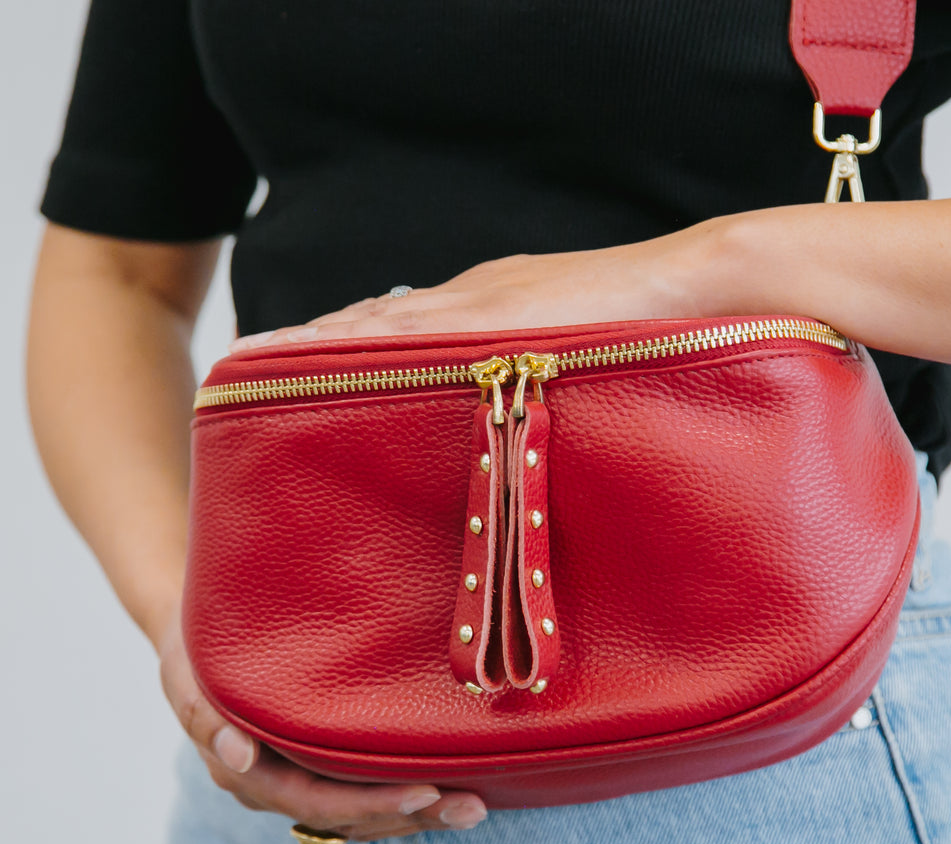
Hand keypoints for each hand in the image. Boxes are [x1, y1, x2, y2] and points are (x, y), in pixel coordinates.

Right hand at [155, 608, 488, 839]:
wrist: (196, 637)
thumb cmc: (195, 647)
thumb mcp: (188, 672)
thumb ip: (204, 713)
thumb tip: (237, 757)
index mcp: (245, 772)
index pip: (315, 801)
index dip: (370, 803)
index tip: (424, 793)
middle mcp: (274, 787)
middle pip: (349, 817)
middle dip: (411, 816)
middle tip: (470, 806)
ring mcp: (299, 781)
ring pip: (363, 815)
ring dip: (419, 816)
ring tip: (475, 807)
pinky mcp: (320, 768)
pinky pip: (366, 796)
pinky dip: (407, 800)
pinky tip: (451, 792)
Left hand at [228, 223, 726, 349]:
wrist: (705, 290)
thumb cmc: (662, 337)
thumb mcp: (585, 372)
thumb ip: (541, 397)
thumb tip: (519, 447)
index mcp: (493, 313)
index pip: (403, 331)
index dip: (346, 351)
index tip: (296, 378)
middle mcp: (474, 301)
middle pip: (372, 324)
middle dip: (307, 349)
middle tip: (245, 374)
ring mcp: (481, 304)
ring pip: (374, 324)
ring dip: (314, 347)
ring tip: (254, 368)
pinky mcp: (495, 316)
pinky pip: (405, 331)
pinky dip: (355, 346)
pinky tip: (315, 363)